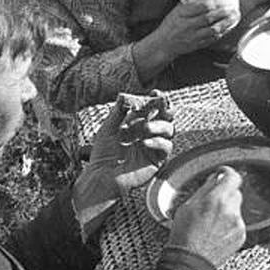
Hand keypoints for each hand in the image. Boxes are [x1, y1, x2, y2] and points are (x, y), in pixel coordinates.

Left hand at [72, 91, 173, 236]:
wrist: (100, 176)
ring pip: (169, 130)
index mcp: (139, 124)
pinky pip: (165, 148)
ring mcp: (155, 146)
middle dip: (166, 108)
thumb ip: (118, 113)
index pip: (153, 109)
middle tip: (162, 103)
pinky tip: (144, 142)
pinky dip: (157, 142)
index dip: (156, 100)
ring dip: (159, 125)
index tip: (155, 93)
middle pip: (166, 117)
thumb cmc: (103, 154)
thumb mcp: (108, 129)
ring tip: (145, 127)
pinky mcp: (157, 160)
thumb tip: (123, 95)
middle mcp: (149, 134)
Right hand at [151, 0, 241, 54]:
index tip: (222, 0)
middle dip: (224, 12)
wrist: (164, 44)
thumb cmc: (171, 25)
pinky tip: (230, 27)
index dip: (213, 3)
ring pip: (213, 30)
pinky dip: (223, 32)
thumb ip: (190, 3)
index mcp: (181, 14)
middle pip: (209, 18)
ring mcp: (193, 36)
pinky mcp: (198, 45)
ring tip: (235, 17)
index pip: (200, 7)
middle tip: (233, 8)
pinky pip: (213, 38)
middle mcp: (187, 26)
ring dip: (227, 23)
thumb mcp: (176, 11)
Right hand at [167, 165, 246, 266]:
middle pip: (235, 192)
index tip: (223, 175)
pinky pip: (238, 222)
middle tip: (211, 204)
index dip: (227, 174)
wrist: (190, 262)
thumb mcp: (187, 206)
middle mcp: (231, 210)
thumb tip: (215, 178)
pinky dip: (229, 224)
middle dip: (225, 195)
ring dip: (227, 210)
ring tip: (210, 222)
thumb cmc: (184, 236)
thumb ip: (205, 189)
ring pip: (236, 208)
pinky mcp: (241, 235)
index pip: (233, 177)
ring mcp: (238, 224)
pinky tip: (216, 232)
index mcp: (217, 200)